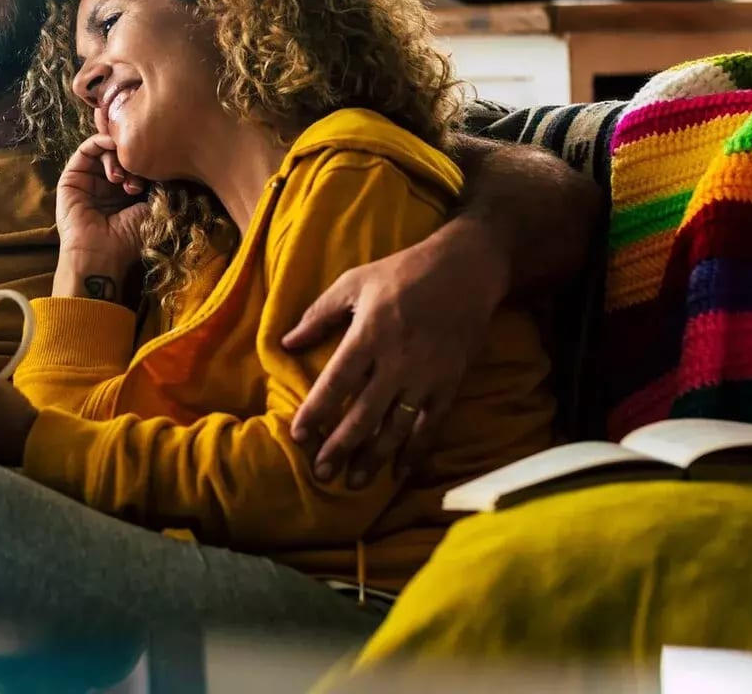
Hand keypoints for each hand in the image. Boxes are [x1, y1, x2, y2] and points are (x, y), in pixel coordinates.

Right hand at [55, 131, 150, 269]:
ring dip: (119, 154)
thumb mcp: (151, 207)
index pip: (138, 163)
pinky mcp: (72, 177)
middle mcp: (107, 184)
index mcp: (126, 192)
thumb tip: (167, 159)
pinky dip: (101, 141)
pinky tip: (113, 145)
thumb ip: (157, 182)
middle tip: (141, 177)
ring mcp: (89, 180)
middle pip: (122, 154)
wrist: (100, 253)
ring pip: (106, 150)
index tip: (159, 168)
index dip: (148, 159)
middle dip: (134, 159)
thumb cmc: (128, 238)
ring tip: (124, 178)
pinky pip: (86, 149)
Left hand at [282, 228, 506, 486]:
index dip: (316, 411)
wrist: (466, 270)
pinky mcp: (450, 383)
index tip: (299, 435)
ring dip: (374, 457)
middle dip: (341, 446)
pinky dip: (416, 451)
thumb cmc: (402, 273)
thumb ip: (317, 315)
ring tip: (354, 482)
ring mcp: (427, 376)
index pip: (337, 382)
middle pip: (364, 414)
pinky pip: (431, 425)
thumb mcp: (353, 282)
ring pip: (397, 427)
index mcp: (369, 335)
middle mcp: (398, 361)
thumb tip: (285, 344)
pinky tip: (399, 472)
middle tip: (322, 474)